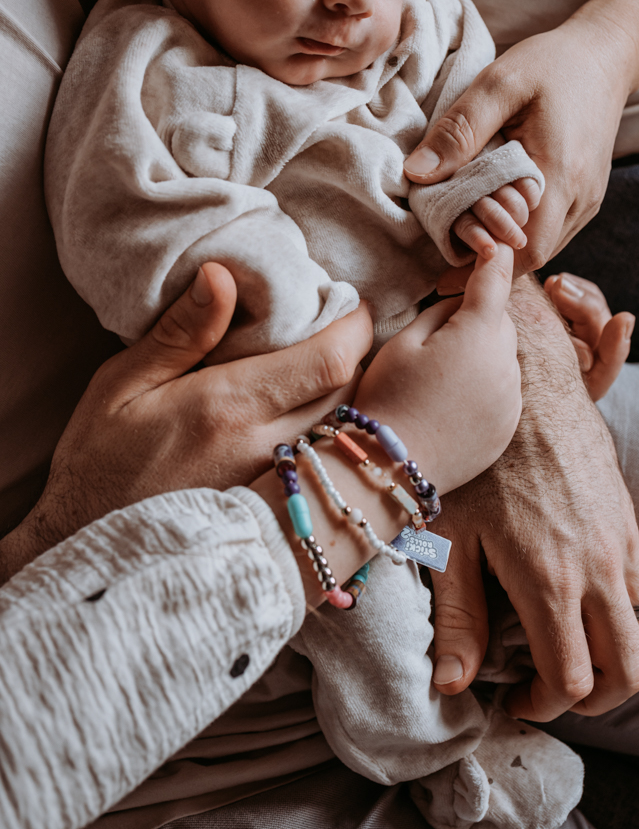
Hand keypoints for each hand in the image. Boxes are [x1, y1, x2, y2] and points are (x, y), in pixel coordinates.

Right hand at [0, 264, 371, 580]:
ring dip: (347, 394)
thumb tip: (222, 274)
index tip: (348, 303)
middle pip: (350, 392)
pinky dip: (332, 433)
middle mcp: (264, 449)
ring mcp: (276, 486)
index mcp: (228, 407)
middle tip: (336, 328)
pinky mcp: (276, 510)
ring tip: (322, 368)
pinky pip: (327, 462)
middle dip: (354, 354)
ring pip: (345, 430)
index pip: (329, 360)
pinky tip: (308, 418)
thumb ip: (181, 331)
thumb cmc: (98, 464)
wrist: (92, 554)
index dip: (354, 325)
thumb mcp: (122, 385)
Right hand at [355, 243, 519, 490]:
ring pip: (503, 357)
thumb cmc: (388, 399)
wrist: (390, 468)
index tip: (493, 246)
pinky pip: (503, 391)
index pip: (495, 281)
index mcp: (479, 335)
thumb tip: (463, 302)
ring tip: (438, 380)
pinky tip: (449, 403)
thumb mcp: (404, 342)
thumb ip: (441, 311)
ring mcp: (512, 399)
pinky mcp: (508, 427)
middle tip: (435, 338)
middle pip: (500, 323)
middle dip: (477, 320)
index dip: (493, 260)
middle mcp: (506, 365)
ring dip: (482, 355)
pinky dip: (485, 387)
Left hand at [404, 14, 637, 268]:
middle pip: (532, 256)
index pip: (524, 247)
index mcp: (560, 173)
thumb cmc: (552, 64)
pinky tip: (496, 217)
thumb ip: (460, 130)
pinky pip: (553, 231)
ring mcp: (587, 201)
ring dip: (507, 247)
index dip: (485, 260)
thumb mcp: (499, 84)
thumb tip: (418, 173)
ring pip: (544, 248)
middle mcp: (580, 197)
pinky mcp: (587, 197)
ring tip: (468, 235)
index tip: (446, 264)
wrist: (605, 57)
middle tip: (450, 252)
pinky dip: (522, 233)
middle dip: (491, 259)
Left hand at [429, 274, 638, 719]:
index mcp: (550, 579)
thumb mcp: (451, 535)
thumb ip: (457, 616)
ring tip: (564, 648)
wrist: (524, 378)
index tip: (514, 698)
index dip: (544, 706)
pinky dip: (621, 612)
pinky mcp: (627, 515)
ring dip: (612, 655)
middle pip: (627, 671)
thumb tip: (452, 684)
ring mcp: (620, 540)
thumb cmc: (476, 454)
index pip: (572, 680)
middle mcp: (597, 566)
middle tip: (550, 691)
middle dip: (594, 700)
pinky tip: (576, 597)